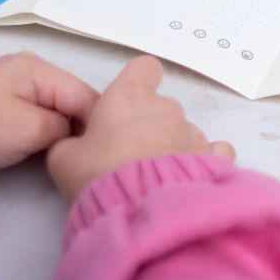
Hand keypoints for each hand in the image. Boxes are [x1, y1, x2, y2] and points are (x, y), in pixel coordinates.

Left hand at [0, 51, 97, 183]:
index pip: (86, 95)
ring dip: (60, 134)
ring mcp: (14, 90)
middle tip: (80, 157)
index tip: (98, 153)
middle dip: (78, 128)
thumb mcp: (32, 129)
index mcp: (37, 67)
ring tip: (62, 157)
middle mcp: (28, 71)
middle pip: (72, 101)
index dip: (96, 125)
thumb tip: (72, 133)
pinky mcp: (3, 110)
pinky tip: (43, 152)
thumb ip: (65, 127)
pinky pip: (37, 120)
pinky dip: (43, 136)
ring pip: (56, 113)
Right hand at [45, 55, 234, 202]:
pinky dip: (203, 162)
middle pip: (161, 107)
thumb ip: (70, 143)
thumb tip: (75, 145)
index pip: (143, 68)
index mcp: (129, 97)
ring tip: (155, 180)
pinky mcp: (215, 158)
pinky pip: (213, 152)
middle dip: (149, 126)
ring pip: (183, 132)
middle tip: (129, 156)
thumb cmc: (100, 176)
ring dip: (172, 148)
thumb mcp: (63, 159)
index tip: (128, 102)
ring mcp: (193, 133)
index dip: (137, 83)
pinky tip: (190, 180)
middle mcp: (166, 108)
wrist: (143, 211)